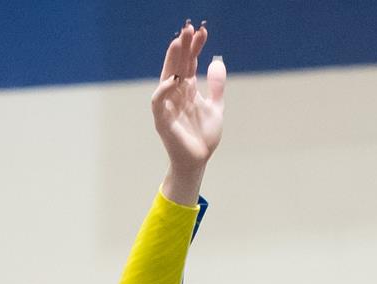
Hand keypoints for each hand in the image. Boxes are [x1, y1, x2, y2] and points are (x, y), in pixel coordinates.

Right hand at [153, 22, 224, 202]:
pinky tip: (174, 78)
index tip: (203, 32)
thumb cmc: (203, 137)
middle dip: (182, 47)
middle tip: (188, 28)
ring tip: (179, 42)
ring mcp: (168, 105)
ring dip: (172, 59)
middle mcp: (176, 94)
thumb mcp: (216, 107)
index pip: (189, 63)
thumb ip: (216, 86)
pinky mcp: (162, 120)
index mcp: (188, 90)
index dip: (195, 47)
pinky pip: (158, 101)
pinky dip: (164, 89)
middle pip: (178, 65)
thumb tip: (217, 62)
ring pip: (167, 77)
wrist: (198, 161)